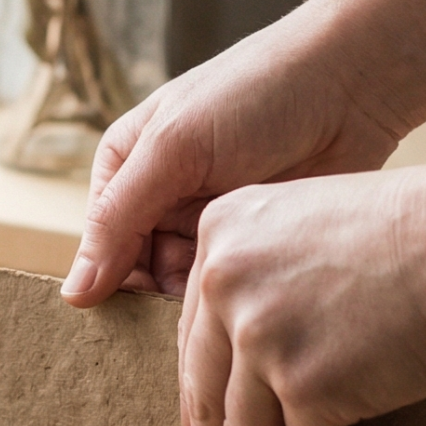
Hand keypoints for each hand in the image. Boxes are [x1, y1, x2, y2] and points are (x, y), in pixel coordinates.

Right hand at [61, 13, 403, 305]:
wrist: (352, 83)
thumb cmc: (256, 94)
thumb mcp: (174, 147)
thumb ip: (119, 219)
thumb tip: (73, 293)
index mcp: (127, 167)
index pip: (100, 246)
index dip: (108, 289)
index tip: (119, 335)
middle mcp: (163, 198)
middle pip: (138, 276)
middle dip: (151, 306)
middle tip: (167, 342)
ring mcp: (210, 222)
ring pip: (183, 290)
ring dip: (193, 310)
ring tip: (209, 330)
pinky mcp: (255, 242)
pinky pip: (228, 290)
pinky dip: (229, 305)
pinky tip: (237, 323)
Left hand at [177, 141, 425, 425]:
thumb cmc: (417, 235)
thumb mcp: (311, 228)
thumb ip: (268, 274)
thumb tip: (249, 362)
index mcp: (222, 233)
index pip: (195, 338)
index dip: (200, 400)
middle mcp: (226, 283)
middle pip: (205, 393)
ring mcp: (261, 336)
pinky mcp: (306, 383)